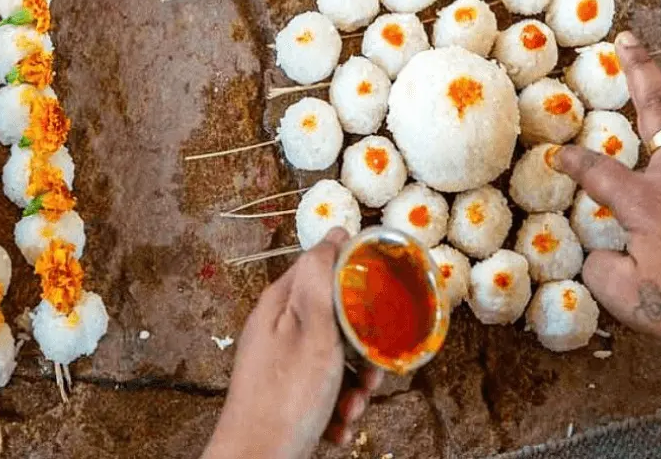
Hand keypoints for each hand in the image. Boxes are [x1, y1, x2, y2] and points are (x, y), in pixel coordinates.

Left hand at [203, 228, 383, 458]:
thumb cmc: (285, 399)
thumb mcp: (312, 330)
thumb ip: (322, 279)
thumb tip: (334, 234)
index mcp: (281, 305)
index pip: (324, 268)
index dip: (357, 282)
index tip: (381, 302)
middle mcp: (279, 330)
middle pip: (338, 320)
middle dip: (363, 349)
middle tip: (369, 373)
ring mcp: (283, 364)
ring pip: (338, 360)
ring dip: (355, 386)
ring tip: (351, 407)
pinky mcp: (288, 394)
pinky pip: (327, 389)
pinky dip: (338, 408)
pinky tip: (337, 426)